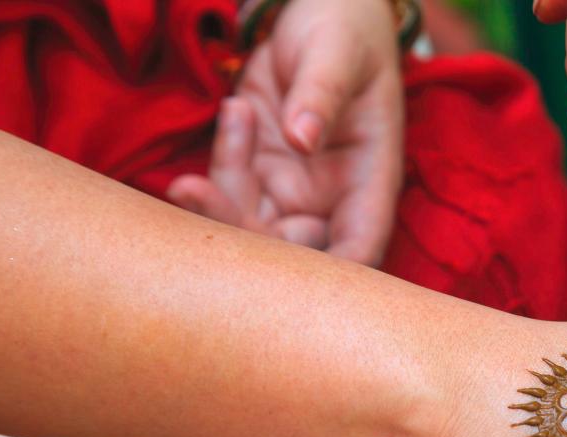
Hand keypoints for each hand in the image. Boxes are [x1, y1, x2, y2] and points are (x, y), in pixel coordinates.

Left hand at [168, 0, 403, 264]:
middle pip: (292, 252)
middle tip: (194, 188)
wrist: (318, 4)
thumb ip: (321, 93)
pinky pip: (229, 189)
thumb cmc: (346, 27)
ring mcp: (293, 187)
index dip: (326, 279)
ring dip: (219, 196)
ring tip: (235, 112)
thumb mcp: (339, 52)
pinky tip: (237, 108)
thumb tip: (303, 138)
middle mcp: (333, 198)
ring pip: (251, 228)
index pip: (358, 251)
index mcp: (371, 181)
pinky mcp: (258, 169)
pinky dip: (220, 160)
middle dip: (241, 233)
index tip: (276, 277)